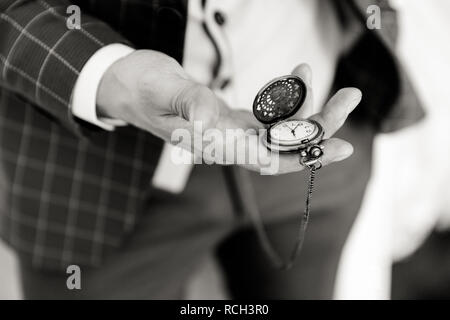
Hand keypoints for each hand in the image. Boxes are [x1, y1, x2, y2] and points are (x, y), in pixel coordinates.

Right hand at [97, 50, 360, 174]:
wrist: (126, 83)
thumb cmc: (139, 87)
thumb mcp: (162, 92)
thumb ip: (189, 105)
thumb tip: (210, 125)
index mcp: (213, 144)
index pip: (268, 157)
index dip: (305, 154)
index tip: (339, 145)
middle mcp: (227, 142)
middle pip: (284, 145)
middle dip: (320, 127)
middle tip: (350, 98)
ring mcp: (231, 130)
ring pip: (281, 129)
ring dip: (310, 108)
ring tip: (330, 82)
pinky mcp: (232, 116)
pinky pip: (268, 112)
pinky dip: (287, 95)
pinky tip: (299, 72)